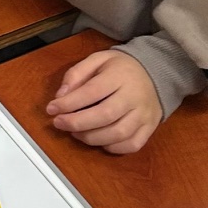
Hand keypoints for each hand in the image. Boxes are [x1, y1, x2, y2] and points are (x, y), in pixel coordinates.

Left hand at [47, 49, 162, 154]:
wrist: (155, 73)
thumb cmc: (121, 68)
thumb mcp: (97, 60)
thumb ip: (77, 74)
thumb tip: (61, 96)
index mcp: (120, 76)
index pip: (92, 92)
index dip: (69, 103)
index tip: (51, 109)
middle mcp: (135, 96)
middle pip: (105, 115)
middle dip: (77, 123)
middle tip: (59, 123)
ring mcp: (144, 114)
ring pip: (118, 134)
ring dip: (91, 138)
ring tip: (76, 132)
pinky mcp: (150, 128)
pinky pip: (132, 145)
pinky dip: (112, 148)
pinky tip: (98, 141)